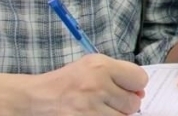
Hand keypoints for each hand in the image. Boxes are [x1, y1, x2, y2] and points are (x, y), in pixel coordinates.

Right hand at [32, 54, 147, 115]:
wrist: (36, 98)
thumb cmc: (67, 81)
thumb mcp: (91, 66)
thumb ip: (119, 74)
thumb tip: (141, 93)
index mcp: (100, 66)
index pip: (140, 79)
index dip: (136, 85)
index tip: (128, 88)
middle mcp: (96, 85)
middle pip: (134, 102)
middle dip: (126, 103)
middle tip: (110, 100)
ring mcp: (89, 108)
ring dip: (116, 115)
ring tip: (100, 108)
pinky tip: (95, 114)